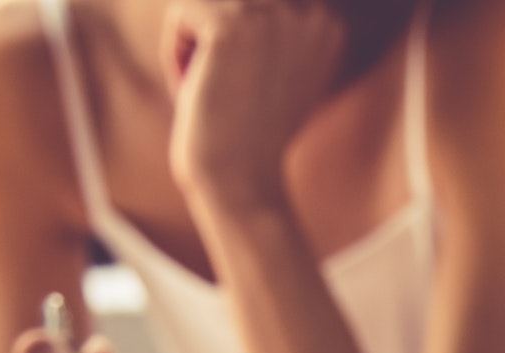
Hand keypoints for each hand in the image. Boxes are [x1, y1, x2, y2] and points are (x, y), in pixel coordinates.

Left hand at [162, 0, 347, 214]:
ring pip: (203, 4)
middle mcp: (310, 13)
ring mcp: (272, 16)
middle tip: (230, 92)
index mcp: (329, 23)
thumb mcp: (283, 75)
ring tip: (214, 91)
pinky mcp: (229, 26)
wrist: (243, 181)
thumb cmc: (254, 137)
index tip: (251, 88)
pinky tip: (197, 91)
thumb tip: (241, 4)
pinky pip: (179, 16)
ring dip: (195, 48)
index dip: (240, 42)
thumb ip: (275, 31)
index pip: (254, 0)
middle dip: (215, 39)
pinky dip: (175, 55)